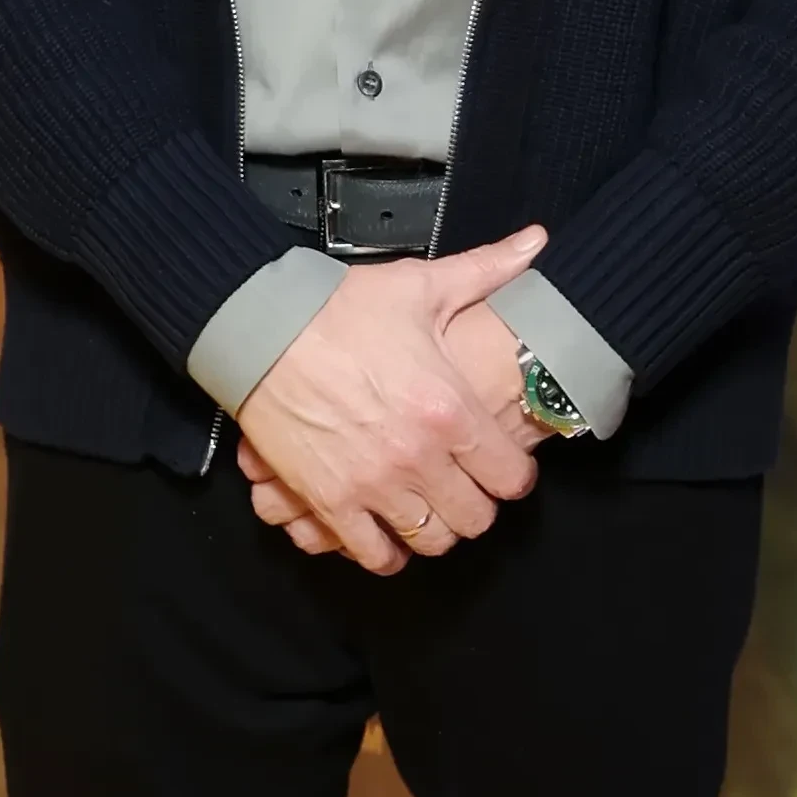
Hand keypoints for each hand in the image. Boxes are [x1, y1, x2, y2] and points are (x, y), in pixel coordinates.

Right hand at [233, 229, 546, 573]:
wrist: (260, 329)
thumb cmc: (338, 308)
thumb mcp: (420, 286)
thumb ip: (487, 271)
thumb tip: (536, 242)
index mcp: (450, 410)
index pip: (510, 476)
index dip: (514, 475)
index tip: (505, 468)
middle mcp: (419, 457)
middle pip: (475, 518)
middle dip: (478, 507)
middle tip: (468, 491)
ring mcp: (373, 485)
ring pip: (430, 541)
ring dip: (436, 530)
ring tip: (431, 512)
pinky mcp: (330, 502)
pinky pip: (373, 553)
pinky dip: (386, 553)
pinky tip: (390, 538)